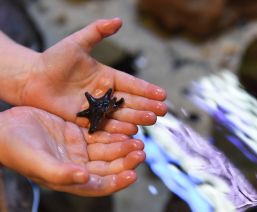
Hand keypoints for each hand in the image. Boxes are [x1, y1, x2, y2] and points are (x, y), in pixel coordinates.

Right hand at [0, 107, 144, 195]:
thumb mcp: (36, 162)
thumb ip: (59, 172)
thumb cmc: (15, 148)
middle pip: (108, 165)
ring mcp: (79, 148)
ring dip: (122, 144)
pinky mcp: (77, 132)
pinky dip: (112, 131)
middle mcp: (77, 164)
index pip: (99, 184)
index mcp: (69, 177)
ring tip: (137, 139)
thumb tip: (85, 178)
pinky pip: (100, 132)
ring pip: (107, 148)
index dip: (117, 181)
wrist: (5, 128)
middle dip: (125, 160)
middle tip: (140, 151)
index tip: (133, 174)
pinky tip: (124, 127)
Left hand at [21, 18, 166, 134]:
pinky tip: (131, 132)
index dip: (147, 89)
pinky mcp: (86, 121)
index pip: (132, 84)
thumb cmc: (54, 59)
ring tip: (151, 120)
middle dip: (147, 106)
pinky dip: (117, 130)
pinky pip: (104, 126)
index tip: (163, 94)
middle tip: (162, 111)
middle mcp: (105, 94)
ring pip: (120, 115)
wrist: (33, 78)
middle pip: (130, 101)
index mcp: (107, 77)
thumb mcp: (77, 42)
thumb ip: (98, 32)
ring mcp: (97, 109)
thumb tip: (119, 20)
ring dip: (136, 118)